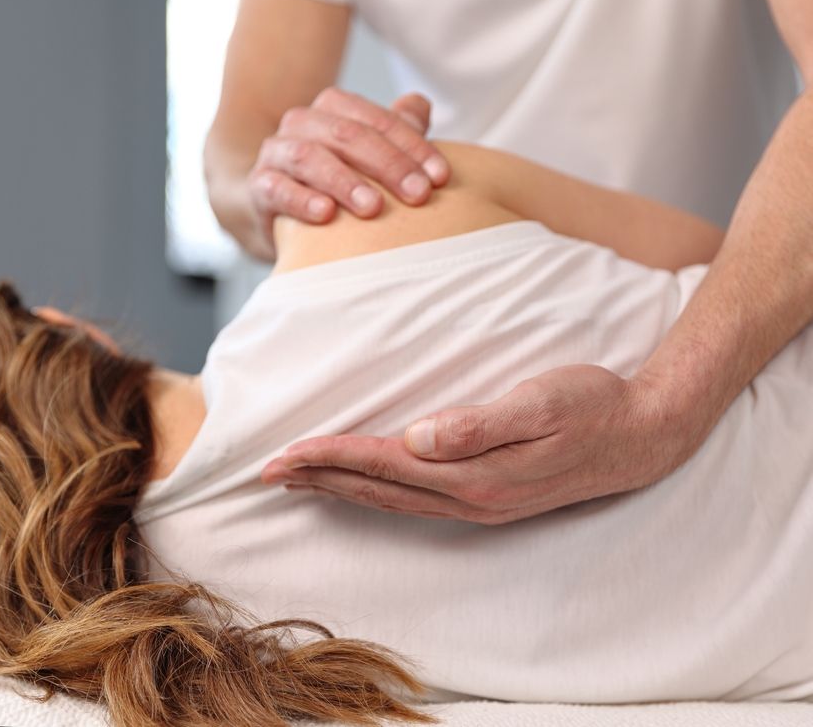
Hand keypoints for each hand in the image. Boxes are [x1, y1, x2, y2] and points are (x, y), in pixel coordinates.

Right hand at [248, 87, 450, 247]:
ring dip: (345, 182)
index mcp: (332, 109)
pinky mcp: (259, 187)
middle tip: (418, 194)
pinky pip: (276, 188)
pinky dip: (301, 200)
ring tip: (374, 208)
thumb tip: (419, 103)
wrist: (274, 209)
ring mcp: (275, 154)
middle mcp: (300, 123)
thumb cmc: (332, 180)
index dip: (412, 146)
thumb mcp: (366, 157)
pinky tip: (326, 215)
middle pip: (346, 134)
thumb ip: (393, 131)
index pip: (376, 120)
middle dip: (387, 164)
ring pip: (309, 157)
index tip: (441, 177)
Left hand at [261, 365, 703, 523]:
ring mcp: (475, 502)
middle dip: (318, 478)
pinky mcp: (483, 496)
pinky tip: (357, 487)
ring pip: (388, 499)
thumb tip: (418, 437)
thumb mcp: (541, 403)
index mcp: (473, 473)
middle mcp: (468, 496)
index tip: (284, 452)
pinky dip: (372, 493)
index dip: (330, 456)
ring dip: (338, 489)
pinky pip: (410, 500)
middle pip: (375, 488)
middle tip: (266, 473)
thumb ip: (479, 424)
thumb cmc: (591, 407)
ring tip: (297, 481)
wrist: (641, 436)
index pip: (383, 464)